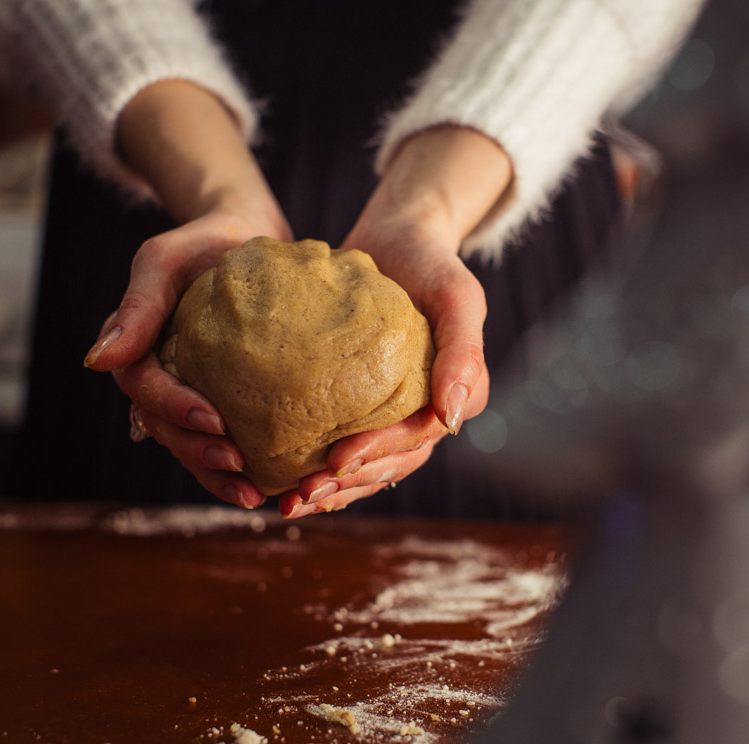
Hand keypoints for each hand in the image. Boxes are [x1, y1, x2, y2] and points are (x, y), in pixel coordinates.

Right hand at [85, 210, 291, 507]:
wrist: (248, 236)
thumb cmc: (206, 241)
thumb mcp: (166, 259)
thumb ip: (138, 304)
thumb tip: (96, 362)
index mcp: (137, 347)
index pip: (144, 389)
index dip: (175, 409)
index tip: (217, 421)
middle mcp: (158, 376)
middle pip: (164, 428)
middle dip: (198, 454)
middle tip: (239, 466)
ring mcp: (188, 391)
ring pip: (189, 445)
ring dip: (216, 475)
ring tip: (256, 494)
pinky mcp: (223, 399)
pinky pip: (222, 440)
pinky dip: (239, 467)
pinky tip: (271, 484)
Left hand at [277, 217, 490, 516]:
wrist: (398, 237)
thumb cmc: (431, 261)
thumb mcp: (457, 295)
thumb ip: (463, 352)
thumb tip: (452, 418)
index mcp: (457, 396)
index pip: (418, 439)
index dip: (378, 454)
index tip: (336, 460)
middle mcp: (429, 412)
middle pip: (391, 464)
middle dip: (348, 485)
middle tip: (301, 494)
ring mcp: (396, 412)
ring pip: (368, 466)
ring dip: (332, 490)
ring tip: (288, 502)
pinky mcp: (364, 405)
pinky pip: (346, 445)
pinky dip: (319, 467)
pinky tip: (285, 480)